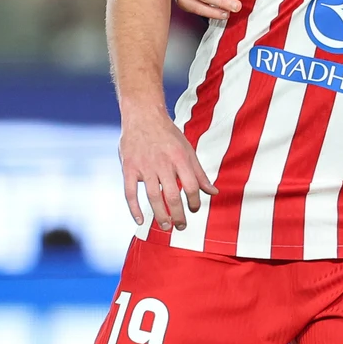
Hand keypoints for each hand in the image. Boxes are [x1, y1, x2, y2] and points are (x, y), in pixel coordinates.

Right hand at [118, 110, 217, 231]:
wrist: (143, 116)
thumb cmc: (168, 135)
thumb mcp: (188, 150)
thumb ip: (199, 173)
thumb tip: (214, 192)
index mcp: (180, 158)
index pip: (191, 186)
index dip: (195, 201)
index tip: (194, 209)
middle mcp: (163, 164)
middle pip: (173, 196)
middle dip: (178, 215)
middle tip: (181, 226)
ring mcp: (144, 167)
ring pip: (153, 197)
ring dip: (160, 215)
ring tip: (166, 227)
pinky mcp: (128, 168)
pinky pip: (130, 192)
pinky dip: (134, 208)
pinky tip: (141, 220)